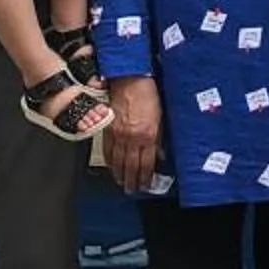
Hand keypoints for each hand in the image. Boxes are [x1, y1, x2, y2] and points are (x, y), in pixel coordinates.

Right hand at [101, 75, 162, 194]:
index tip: (145, 185)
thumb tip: (159, 154)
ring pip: (117, 160)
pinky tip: (110, 166)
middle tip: (131, 190)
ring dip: (119, 174)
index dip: (146, 177)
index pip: (146, 163)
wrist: (129, 78)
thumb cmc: (148, 93)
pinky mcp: (107, 128)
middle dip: (131, 180)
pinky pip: (107, 149)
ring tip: (121, 183)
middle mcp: (131, 138)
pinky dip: (108, 160)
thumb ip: (159, 138)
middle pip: (130, 165)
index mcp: (147, 135)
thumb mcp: (161, 116)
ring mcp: (117, 134)